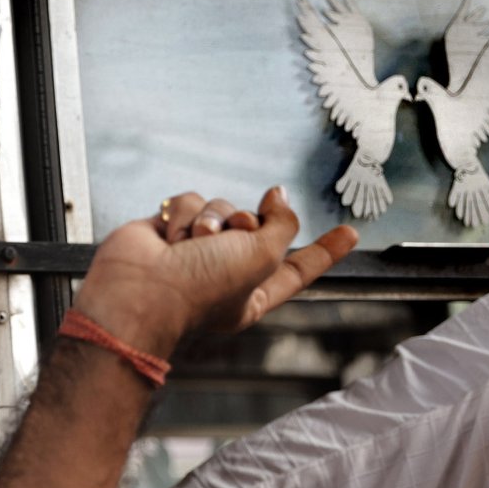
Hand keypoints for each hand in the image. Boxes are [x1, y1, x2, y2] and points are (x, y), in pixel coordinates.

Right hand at [75, 187, 356, 359]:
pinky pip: (186, 203)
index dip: (324, 250)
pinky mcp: (165, 230)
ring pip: (219, 208)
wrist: (139, 290)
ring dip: (210, 220)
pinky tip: (169, 237)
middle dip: (245, 224)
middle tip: (233, 235)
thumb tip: (278, 196)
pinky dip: (180, 216)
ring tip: (191, 242)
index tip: (349, 233)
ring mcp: (192, 249)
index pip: (298, 266)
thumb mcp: (262, 258)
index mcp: (251, 291)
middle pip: (254, 225)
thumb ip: (281, 224)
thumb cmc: (199, 290)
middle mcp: (222, 269)